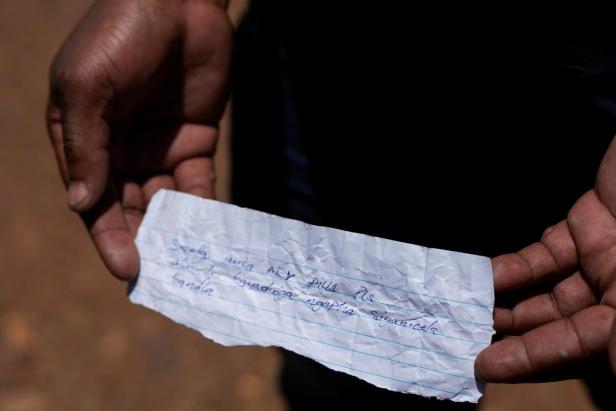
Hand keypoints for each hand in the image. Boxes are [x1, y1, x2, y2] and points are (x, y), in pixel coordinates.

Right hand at [47, 0, 231, 279]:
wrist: (179, 0)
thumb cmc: (121, 34)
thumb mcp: (88, 85)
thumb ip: (85, 145)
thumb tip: (82, 205)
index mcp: (82, 138)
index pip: (94, 200)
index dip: (109, 236)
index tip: (129, 268)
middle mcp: (119, 150)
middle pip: (130, 209)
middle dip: (144, 242)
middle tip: (164, 276)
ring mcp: (158, 148)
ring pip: (165, 203)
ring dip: (176, 233)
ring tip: (192, 263)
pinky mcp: (195, 141)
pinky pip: (199, 183)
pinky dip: (205, 208)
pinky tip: (213, 233)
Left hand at [475, 138, 615, 381]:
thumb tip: (609, 366)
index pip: (577, 349)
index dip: (532, 361)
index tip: (483, 365)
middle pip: (557, 324)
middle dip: (511, 332)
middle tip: (464, 330)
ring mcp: (603, 260)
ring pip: (545, 290)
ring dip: (505, 299)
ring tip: (465, 303)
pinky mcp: (587, 226)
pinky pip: (545, 255)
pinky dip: (515, 265)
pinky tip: (486, 273)